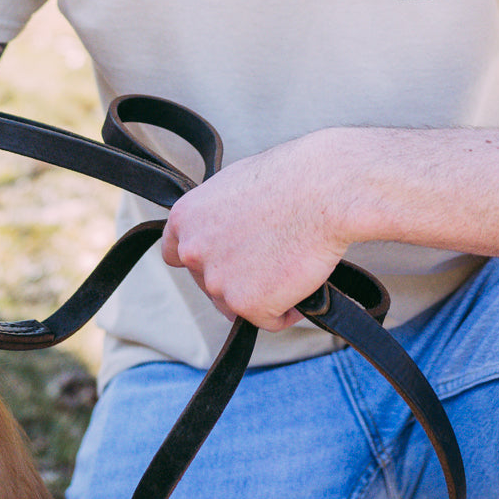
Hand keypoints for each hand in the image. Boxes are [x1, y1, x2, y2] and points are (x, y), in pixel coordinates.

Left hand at [161, 132, 349, 328]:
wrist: (323, 192)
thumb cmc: (291, 178)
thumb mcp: (236, 185)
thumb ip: (218, 216)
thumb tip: (226, 233)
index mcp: (186, 218)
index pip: (175, 254)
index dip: (202, 260)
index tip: (222, 261)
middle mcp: (194, 251)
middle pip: (210, 284)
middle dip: (237, 278)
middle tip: (272, 261)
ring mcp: (218, 281)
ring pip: (238, 304)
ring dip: (263, 295)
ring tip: (291, 265)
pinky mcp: (248, 305)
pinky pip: (270, 319)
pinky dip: (288, 309)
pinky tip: (303, 282)